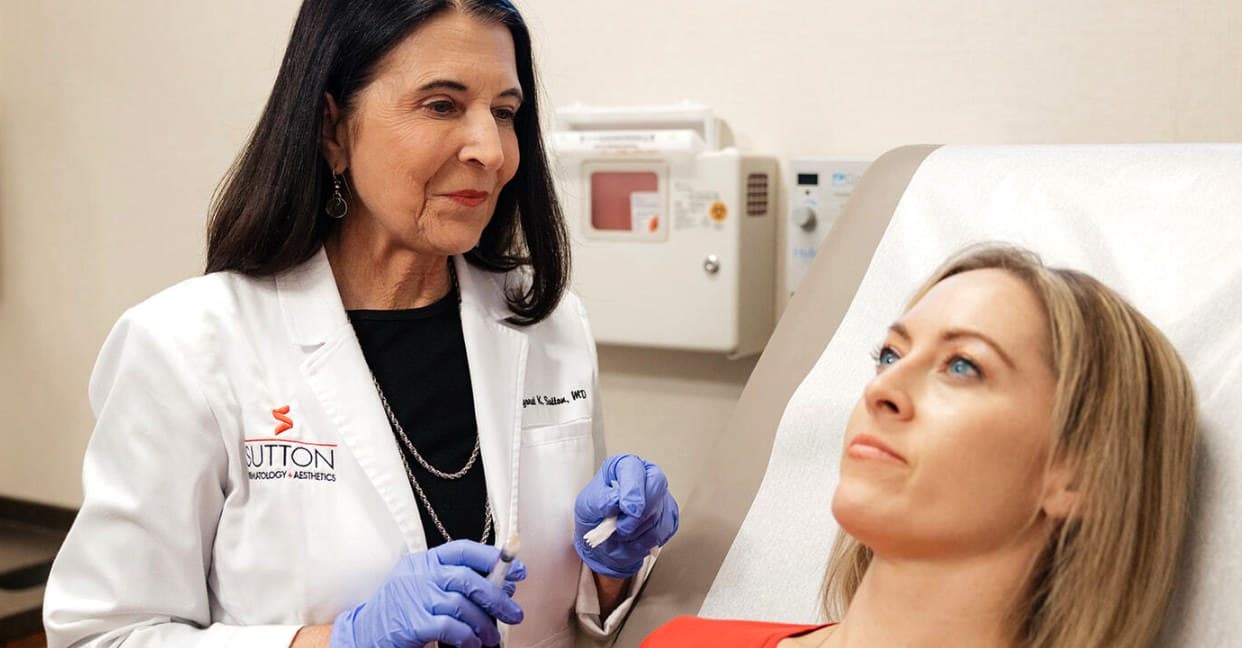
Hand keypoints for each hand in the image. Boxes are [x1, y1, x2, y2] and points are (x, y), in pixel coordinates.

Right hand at [330, 540, 525, 647]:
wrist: (364, 634)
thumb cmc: (401, 611)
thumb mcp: (423, 587)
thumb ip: (453, 582)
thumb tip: (500, 587)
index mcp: (424, 561)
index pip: (464, 549)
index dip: (493, 559)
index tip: (517, 571)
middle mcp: (419, 575)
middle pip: (468, 579)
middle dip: (497, 596)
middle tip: (514, 613)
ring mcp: (415, 598)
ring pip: (462, 606)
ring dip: (484, 624)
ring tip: (492, 637)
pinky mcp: (412, 624)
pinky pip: (451, 628)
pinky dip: (467, 638)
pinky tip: (473, 644)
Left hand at [574, 454, 678, 578]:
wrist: (600, 544)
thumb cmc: (594, 518)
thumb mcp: (586, 506)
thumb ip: (600, 501)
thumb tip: (616, 500)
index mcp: (623, 466)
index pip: (634, 468)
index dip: (633, 490)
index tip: (627, 509)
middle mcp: (645, 476)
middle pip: (656, 486)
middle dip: (638, 513)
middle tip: (622, 528)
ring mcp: (660, 497)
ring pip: (658, 514)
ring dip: (636, 532)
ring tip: (618, 535)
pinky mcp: (669, 518)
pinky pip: (663, 533)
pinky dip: (643, 543)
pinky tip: (631, 542)